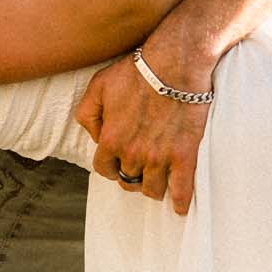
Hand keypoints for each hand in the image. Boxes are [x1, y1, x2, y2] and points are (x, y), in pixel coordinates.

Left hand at [74, 32, 213, 214]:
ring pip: (152, 190)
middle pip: (128, 181)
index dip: (110, 166)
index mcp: (111, 140)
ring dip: (152, 187)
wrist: (176, 64)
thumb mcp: (98, 86)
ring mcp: (159, 158)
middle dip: (131, 175)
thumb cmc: (136, 72)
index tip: (118, 162)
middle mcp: (133, 154)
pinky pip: (181, 190)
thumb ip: (87, 114)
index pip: (104, 169)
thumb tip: (95, 136)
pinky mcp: (184, 156)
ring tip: (157, 180)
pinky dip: (180, 202)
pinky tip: (180, 207)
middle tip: (139, 168)